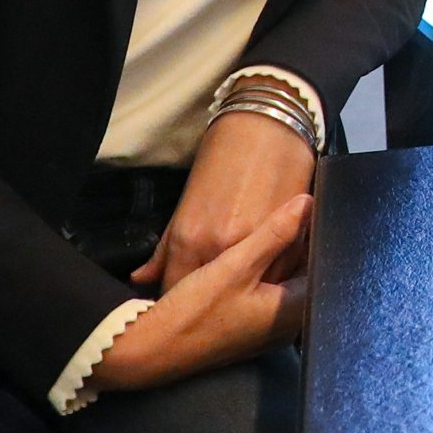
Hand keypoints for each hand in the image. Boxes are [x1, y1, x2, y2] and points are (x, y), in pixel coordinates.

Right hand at [98, 194, 310, 391]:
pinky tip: (251, 257)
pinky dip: (266, 276)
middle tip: (292, 216)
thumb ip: (274, 234)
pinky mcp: (251, 330)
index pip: (324, 268)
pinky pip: (270, 297)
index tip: (313, 214)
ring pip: (287, 286)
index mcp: (294, 312)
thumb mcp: (235, 264)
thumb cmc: (195, 310)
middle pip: (306, 278)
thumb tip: (308, 203)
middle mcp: (288, 327)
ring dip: (281, 261)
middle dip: (301, 249)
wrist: (152, 351)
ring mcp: (269, 331)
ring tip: (273, 230)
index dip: (319, 239)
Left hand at [142, 109, 317, 295]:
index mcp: (189, 241)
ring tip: (247, 284)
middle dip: (213, 299)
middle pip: (214, 298)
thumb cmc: (221, 162)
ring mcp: (258, 248)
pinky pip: (280, 278)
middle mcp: (220, 250)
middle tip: (214, 295)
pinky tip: (271, 269)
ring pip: (252, 293)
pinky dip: (275, 278)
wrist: (266, 130)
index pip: (176, 291)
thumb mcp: (185, 206)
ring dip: (249, 292)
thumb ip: (165, 249)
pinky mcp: (292, 241)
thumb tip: (141, 279)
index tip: (183, 302)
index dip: (179, 300)